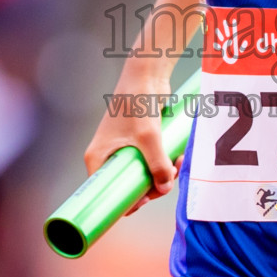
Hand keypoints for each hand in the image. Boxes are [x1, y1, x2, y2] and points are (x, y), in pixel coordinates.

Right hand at [84, 70, 178, 212]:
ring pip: (142, 174)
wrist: (146, 74)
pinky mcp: (138, 142)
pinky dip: (163, 163)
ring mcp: (123, 149)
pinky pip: (150, 161)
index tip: (147, 201)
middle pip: (128, 185)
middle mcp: (107, 155)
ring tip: (178, 163)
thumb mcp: (148, 137)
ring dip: (162, 174)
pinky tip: (178, 157)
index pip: (106, 192)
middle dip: (152, 186)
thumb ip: (157, 164)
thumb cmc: (138, 102)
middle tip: (169, 178)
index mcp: (98, 158)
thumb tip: (165, 188)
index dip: (125, 202)